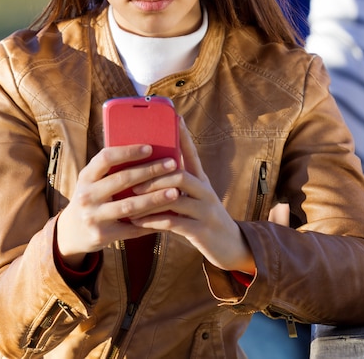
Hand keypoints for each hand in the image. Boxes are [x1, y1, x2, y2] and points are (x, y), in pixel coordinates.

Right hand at [56, 142, 179, 268]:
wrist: (72, 232)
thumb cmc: (92, 197)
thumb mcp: (93, 181)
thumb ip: (112, 169)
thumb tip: (148, 150)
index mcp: (86, 176)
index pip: (106, 158)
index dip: (128, 152)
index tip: (150, 148)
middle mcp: (87, 195)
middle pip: (122, 179)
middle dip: (150, 171)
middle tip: (173, 164)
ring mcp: (93, 217)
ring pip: (130, 206)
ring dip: (155, 198)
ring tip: (175, 191)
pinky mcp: (102, 235)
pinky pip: (132, 228)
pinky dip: (152, 222)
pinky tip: (169, 216)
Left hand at [131, 118, 255, 273]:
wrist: (231, 246)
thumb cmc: (205, 218)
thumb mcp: (197, 197)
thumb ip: (179, 184)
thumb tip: (153, 169)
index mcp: (202, 181)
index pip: (193, 154)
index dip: (184, 136)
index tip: (175, 118)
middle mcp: (205, 192)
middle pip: (181, 175)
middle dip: (155, 176)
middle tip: (133, 180)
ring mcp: (205, 211)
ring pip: (176, 199)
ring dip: (151, 199)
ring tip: (132, 200)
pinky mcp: (201, 231)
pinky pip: (174, 223)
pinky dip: (154, 221)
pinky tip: (138, 222)